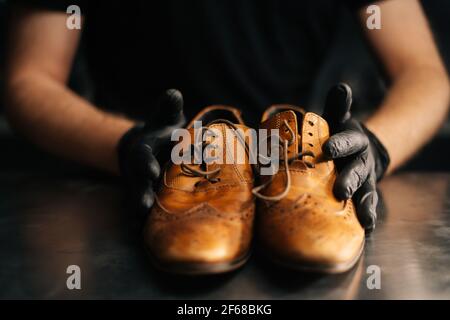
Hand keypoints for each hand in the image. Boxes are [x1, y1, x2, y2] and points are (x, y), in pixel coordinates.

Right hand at [117, 89, 185, 214]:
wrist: (147, 148)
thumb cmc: (162, 131)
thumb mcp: (164, 117)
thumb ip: (167, 106)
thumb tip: (174, 94)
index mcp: (143, 152)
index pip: (144, 158)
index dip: (147, 164)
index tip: (153, 170)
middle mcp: (139, 172)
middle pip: (139, 184)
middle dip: (142, 193)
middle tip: (147, 205)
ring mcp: (142, 187)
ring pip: (141, 201)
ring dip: (144, 212)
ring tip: (146, 224)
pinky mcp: (148, 198)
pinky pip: (146, 212)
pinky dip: (145, 223)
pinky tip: (148, 234)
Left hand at [322, 83, 389, 231]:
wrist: (362, 150)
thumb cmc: (341, 134)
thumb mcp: (340, 118)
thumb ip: (339, 105)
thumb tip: (341, 87)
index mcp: (352, 142)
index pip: (347, 142)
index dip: (339, 145)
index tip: (328, 149)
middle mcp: (361, 162)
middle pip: (357, 171)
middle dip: (349, 180)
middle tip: (340, 190)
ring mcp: (364, 180)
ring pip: (366, 192)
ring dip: (364, 204)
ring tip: (365, 219)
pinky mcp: (362, 194)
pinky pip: (365, 205)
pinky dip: (366, 216)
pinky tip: (366, 229)